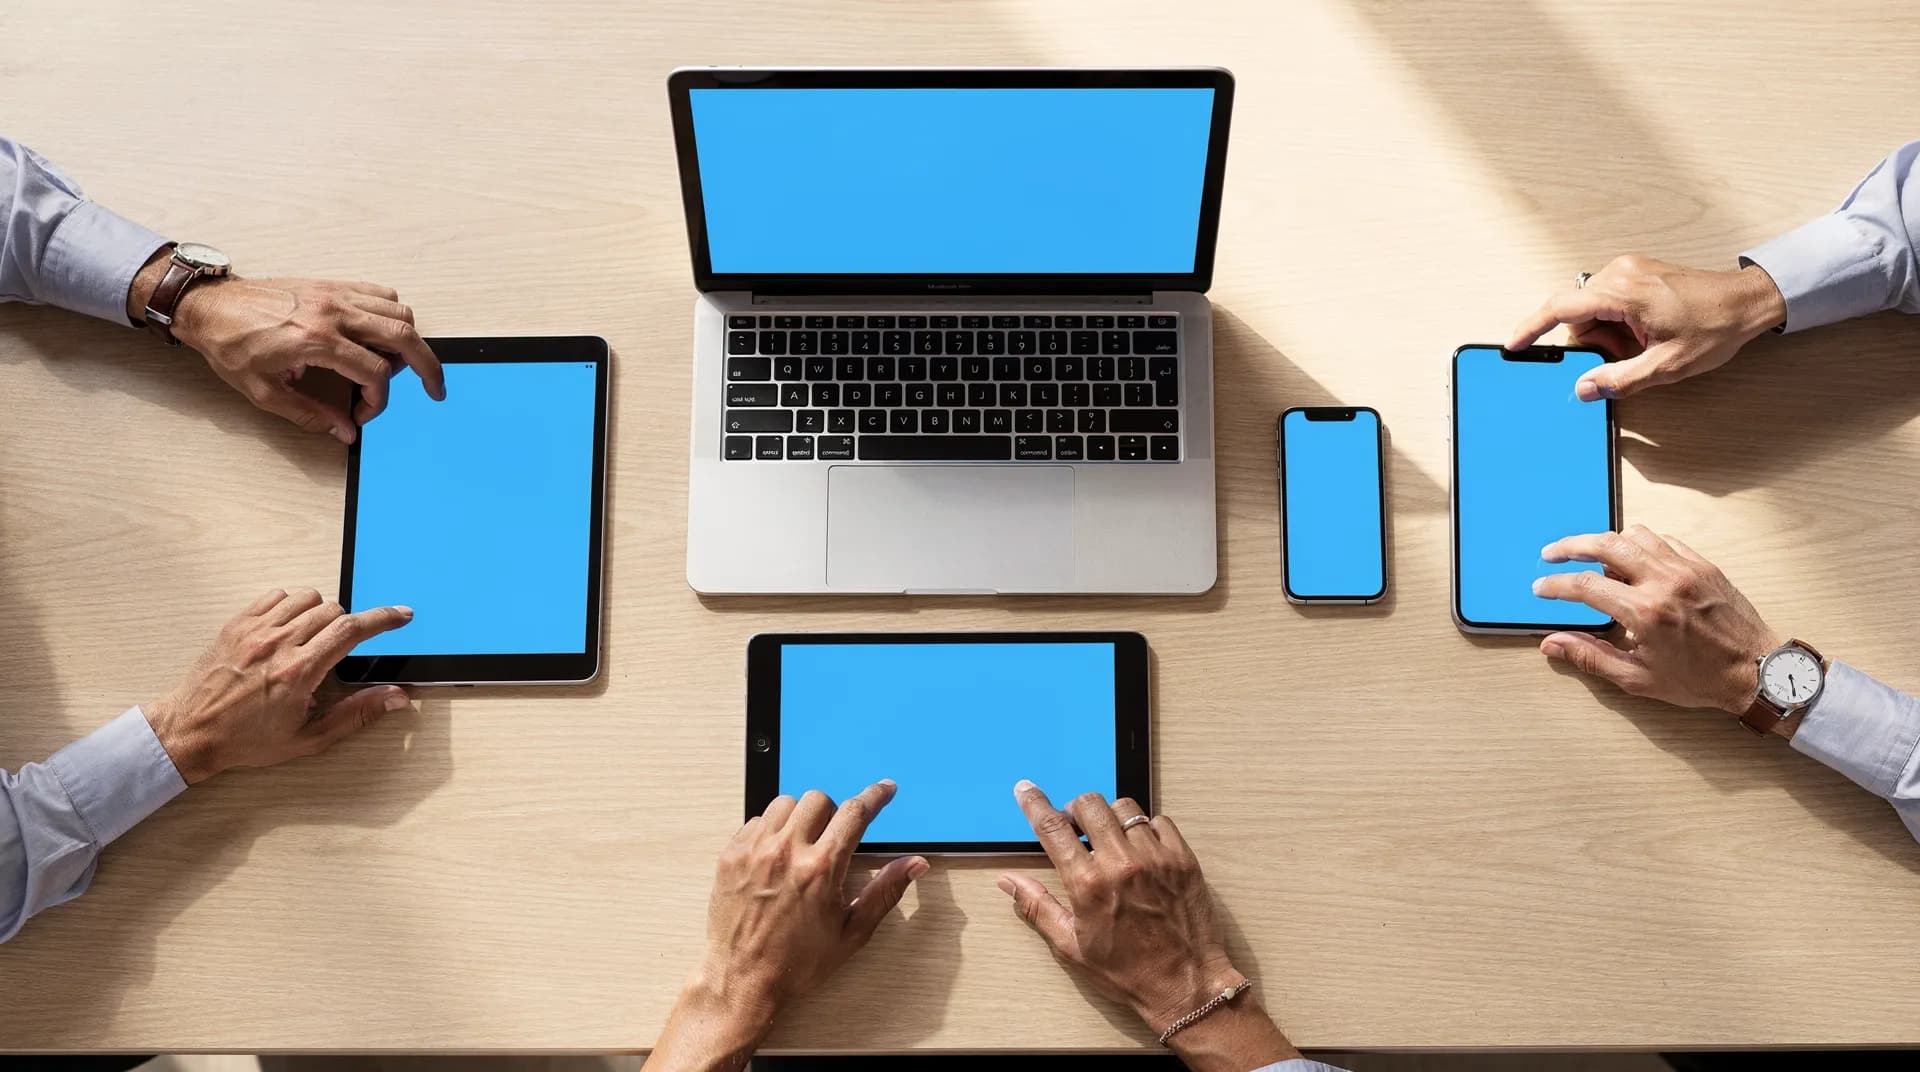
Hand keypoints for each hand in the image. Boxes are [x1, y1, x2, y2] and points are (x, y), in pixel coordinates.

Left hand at [130, 250, 445, 442]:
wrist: (207, 307)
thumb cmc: (230, 344)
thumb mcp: (265, 392)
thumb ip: (311, 414)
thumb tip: (345, 431)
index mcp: (316, 341)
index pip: (375, 374)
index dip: (377, 402)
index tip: (362, 414)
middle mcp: (332, 313)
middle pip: (404, 336)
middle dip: (427, 367)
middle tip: (434, 388)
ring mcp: (334, 294)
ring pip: (398, 312)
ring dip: (408, 340)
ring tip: (398, 363)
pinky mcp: (331, 285)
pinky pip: (380, 293)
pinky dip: (391, 314)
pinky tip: (380, 333)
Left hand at [143, 588, 416, 783]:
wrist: (191, 732)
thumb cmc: (247, 739)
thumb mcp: (309, 738)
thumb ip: (357, 714)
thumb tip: (395, 697)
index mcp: (299, 672)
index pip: (351, 630)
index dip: (383, 619)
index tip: (401, 615)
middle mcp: (277, 644)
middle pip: (333, 610)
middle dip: (348, 625)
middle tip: (339, 649)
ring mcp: (254, 630)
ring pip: (307, 597)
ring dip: (320, 612)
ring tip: (314, 637)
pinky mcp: (236, 624)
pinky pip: (275, 596)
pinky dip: (291, 605)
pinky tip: (288, 628)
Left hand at [645, 781, 927, 1071]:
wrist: (743, 981)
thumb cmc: (798, 962)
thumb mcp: (852, 932)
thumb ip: (886, 891)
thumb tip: (914, 864)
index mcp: (821, 869)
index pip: (855, 813)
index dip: (875, 796)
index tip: (885, 789)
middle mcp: (787, 852)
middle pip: (819, 800)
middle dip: (832, 814)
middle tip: (832, 839)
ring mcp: (754, 851)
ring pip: (785, 804)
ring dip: (799, 817)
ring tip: (801, 846)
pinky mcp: (731, 856)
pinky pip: (756, 820)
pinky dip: (771, 830)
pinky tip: (776, 857)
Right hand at [998, 781, 1298, 1070]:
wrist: (1186, 986)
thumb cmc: (1127, 973)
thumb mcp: (1072, 947)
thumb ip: (1037, 907)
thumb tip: (1007, 881)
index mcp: (1088, 884)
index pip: (1052, 828)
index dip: (1034, 803)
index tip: (1025, 789)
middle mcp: (1121, 863)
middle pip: (1089, 805)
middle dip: (1075, 810)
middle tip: (1076, 828)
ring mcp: (1156, 857)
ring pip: (1125, 808)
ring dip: (1110, 818)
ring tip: (1110, 840)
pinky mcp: (1183, 859)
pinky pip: (1159, 821)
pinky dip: (1145, 828)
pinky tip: (1141, 850)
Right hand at [1507, 254, 1786, 400]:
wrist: (1747, 301)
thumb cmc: (1715, 326)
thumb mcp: (1666, 365)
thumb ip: (1619, 379)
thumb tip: (1584, 389)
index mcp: (1623, 293)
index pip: (1560, 308)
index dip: (1532, 328)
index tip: (1515, 346)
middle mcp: (1620, 273)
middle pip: (1576, 313)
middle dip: (1592, 341)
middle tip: (1626, 355)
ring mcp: (1627, 269)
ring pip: (1591, 309)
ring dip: (1606, 333)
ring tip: (1642, 343)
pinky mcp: (1634, 272)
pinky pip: (1606, 301)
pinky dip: (1616, 322)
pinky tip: (1643, 333)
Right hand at [1533, 524, 1781, 711]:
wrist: (1758, 671)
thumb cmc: (1700, 679)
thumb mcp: (1638, 678)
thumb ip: (1591, 657)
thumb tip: (1552, 644)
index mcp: (1645, 612)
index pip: (1586, 586)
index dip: (1556, 585)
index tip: (1541, 588)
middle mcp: (1664, 582)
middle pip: (1605, 544)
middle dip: (1571, 546)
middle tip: (1552, 553)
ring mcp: (1686, 568)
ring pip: (1635, 535)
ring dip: (1606, 540)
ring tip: (1591, 555)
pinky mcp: (1703, 565)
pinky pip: (1664, 541)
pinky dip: (1640, 544)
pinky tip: (1633, 559)